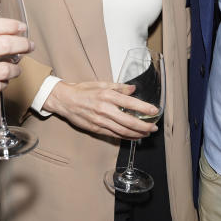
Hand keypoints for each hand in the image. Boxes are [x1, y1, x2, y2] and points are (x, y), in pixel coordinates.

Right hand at [43, 81, 159, 139]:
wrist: (65, 100)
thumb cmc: (83, 90)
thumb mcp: (102, 83)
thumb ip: (119, 87)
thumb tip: (133, 89)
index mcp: (108, 95)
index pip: (131, 103)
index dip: (145, 108)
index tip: (155, 111)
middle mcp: (105, 109)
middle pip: (129, 121)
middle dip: (144, 126)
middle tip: (154, 127)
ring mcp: (100, 121)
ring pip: (123, 131)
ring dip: (137, 134)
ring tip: (147, 133)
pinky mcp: (96, 129)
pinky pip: (114, 135)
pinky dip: (126, 137)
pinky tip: (134, 137)